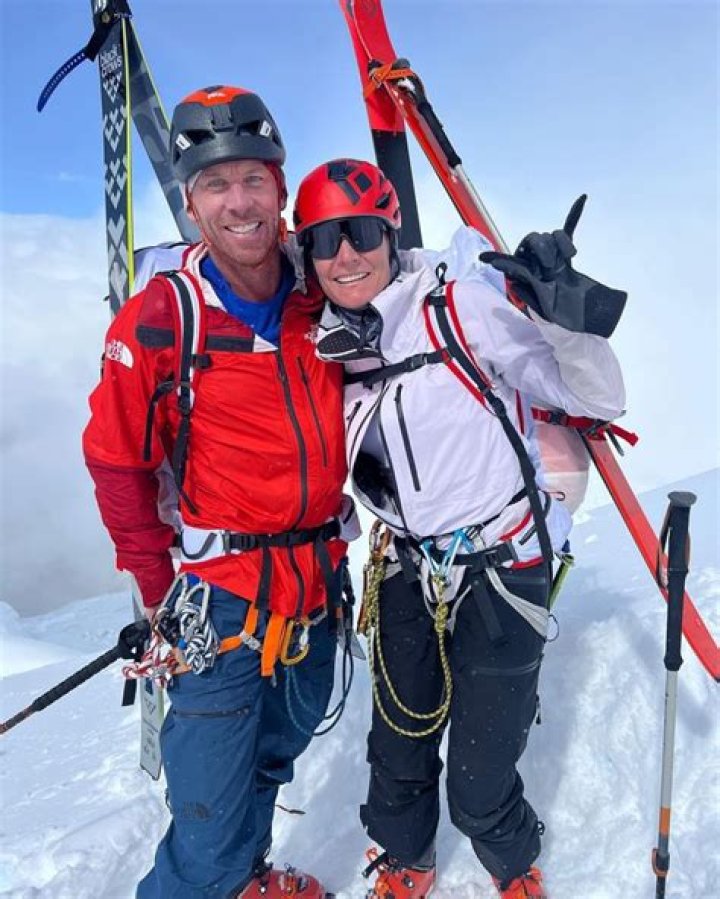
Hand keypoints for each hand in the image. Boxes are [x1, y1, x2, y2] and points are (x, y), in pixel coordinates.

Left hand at [480, 195, 626, 337]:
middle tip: (550, 266)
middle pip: (532, 242)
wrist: (584, 323)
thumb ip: (528, 296)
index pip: (511, 263)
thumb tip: (513, 282)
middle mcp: (538, 267)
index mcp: (529, 279)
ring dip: (559, 243)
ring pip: (550, 237)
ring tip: (568, 257)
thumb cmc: (563, 321)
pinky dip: (574, 216)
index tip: (483, 259)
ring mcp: (554, 261)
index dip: (498, 260)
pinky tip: (582, 199)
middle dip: (540, 247)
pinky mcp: (569, 258)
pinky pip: (569, 233)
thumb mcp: (543, 312)